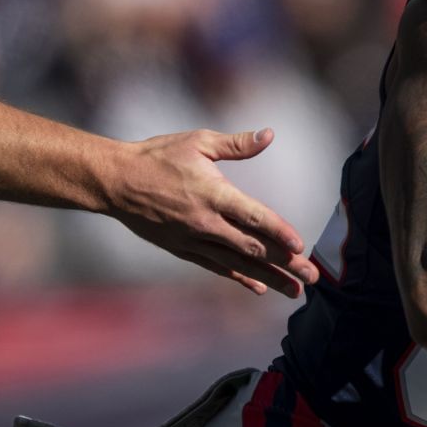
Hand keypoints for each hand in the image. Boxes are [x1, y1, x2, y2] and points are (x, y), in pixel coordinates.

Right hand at [101, 128, 319, 296]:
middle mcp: (206, 222)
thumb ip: (237, 144)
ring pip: (238, 263)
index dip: (280, 233)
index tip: (301, 246)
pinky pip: (216, 267)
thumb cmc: (157, 157)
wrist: (114, 181)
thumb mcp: (198, 142)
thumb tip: (269, 135)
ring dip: (269, 277)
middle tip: (312, 277)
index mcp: (214, 194)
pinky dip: (240, 278)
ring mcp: (194, 239)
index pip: (255, 218)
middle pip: (253, 247)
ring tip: (294, 291)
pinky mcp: (183, 249)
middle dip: (285, 264)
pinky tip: (260, 286)